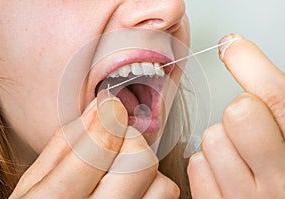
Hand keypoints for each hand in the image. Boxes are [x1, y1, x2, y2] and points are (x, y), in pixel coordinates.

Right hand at [10, 90, 179, 197]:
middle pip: (141, 159)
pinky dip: (153, 185)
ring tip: (120, 169)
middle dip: (129, 139)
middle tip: (113, 140)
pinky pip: (165, 198)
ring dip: (143, 166)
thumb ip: (63, 143)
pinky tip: (130, 186)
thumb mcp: (33, 182)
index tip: (110, 107)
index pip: (102, 144)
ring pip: (162, 182)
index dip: (110, 116)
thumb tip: (97, 110)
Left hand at [188, 34, 284, 198]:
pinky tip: (226, 173)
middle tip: (251, 124)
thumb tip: (240, 52)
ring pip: (212, 139)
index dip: (251, 63)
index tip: (234, 47)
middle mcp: (279, 183)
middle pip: (238, 114)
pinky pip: (196, 165)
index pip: (276, 98)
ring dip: (222, 141)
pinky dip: (207, 164)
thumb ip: (278, 105)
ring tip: (241, 156)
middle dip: (240, 110)